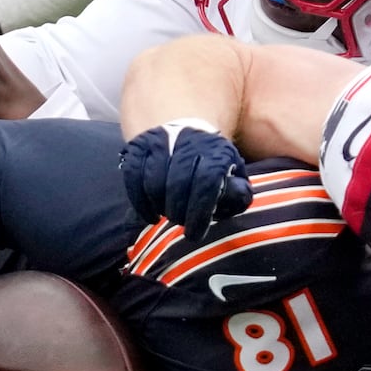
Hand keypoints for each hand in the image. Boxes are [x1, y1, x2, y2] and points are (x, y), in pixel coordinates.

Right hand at [120, 121, 252, 239]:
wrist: (186, 136)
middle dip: (178, 212)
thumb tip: (237, 198)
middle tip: (180, 223)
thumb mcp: (233, 177)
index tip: (194, 234)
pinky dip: (139, 202)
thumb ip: (238, 192)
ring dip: (159, 206)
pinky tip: (150, 215)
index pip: (206, 182)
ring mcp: (160, 140)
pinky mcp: (138, 145)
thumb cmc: (212, 168)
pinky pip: (132, 177)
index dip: (199, 212)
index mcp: (216, 150)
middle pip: (178, 182)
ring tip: (167, 216)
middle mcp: (188, 140)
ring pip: (153, 181)